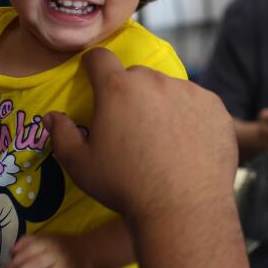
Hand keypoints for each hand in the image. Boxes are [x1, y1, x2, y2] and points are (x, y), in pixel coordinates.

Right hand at [47, 48, 237, 224]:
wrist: (183, 209)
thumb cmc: (125, 187)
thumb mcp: (80, 166)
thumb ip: (62, 135)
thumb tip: (52, 117)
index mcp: (117, 89)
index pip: (100, 58)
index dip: (94, 66)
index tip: (94, 78)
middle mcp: (154, 81)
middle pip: (137, 76)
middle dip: (130, 93)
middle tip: (132, 127)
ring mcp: (189, 92)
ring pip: (169, 89)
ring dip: (162, 105)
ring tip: (164, 141)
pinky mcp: (215, 107)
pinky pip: (197, 104)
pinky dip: (191, 117)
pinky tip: (188, 146)